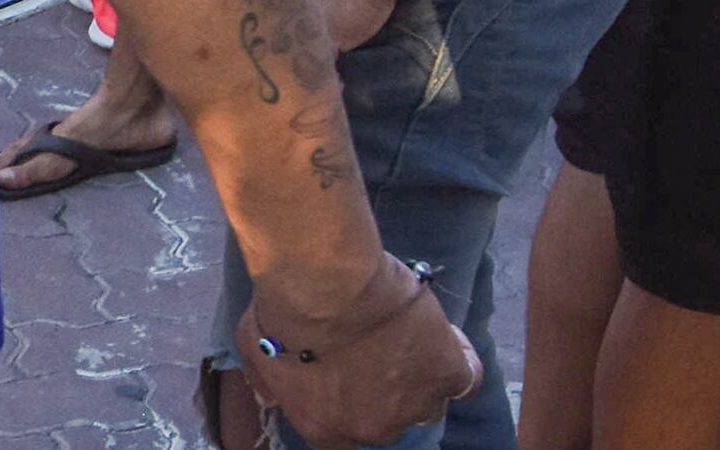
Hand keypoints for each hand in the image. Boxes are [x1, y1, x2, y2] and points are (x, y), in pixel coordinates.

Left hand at [239, 251, 481, 449]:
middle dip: (380, 389)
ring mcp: (415, 406)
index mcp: (325, 428)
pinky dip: (459, 356)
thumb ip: (267, 378)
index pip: (340, 435)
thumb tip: (268, 390)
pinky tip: (444, 334)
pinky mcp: (447, 375)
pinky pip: (465, 374)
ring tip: (406, 334)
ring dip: (418, 373)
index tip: (344, 383)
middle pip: (386, 418)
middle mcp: (374, 429)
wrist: (325, 284)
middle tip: (373, 349)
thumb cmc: (283, 310)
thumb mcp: (254, 349)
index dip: (344, 408)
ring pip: (427, 399)